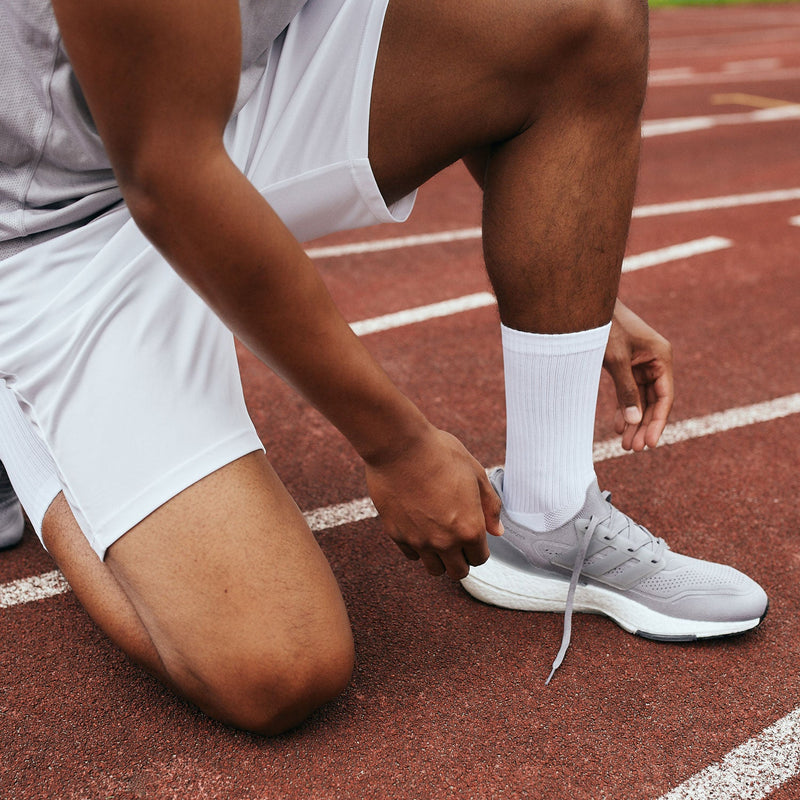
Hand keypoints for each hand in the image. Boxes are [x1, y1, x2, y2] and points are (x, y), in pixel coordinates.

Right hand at [364, 427, 502, 579]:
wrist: (399, 446)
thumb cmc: (440, 453)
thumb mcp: (475, 473)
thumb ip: (489, 506)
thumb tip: (496, 531)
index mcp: (469, 528)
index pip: (480, 558)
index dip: (479, 547)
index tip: (472, 533)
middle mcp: (444, 541)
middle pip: (457, 572)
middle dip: (461, 558)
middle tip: (457, 538)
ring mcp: (418, 541)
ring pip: (434, 569)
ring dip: (439, 557)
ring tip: (438, 534)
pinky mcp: (396, 534)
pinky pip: (411, 554)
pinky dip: (418, 546)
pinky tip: (419, 525)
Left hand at [603, 300, 673, 450]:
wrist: (587, 306)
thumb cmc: (604, 326)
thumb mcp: (616, 359)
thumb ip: (626, 390)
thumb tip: (635, 420)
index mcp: (661, 358)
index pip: (665, 397)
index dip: (657, 422)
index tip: (649, 443)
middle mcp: (655, 362)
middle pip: (653, 401)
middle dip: (644, 425)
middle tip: (633, 449)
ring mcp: (641, 364)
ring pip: (640, 398)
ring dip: (634, 420)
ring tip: (625, 443)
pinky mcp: (626, 365)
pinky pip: (629, 391)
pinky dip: (624, 407)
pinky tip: (619, 426)